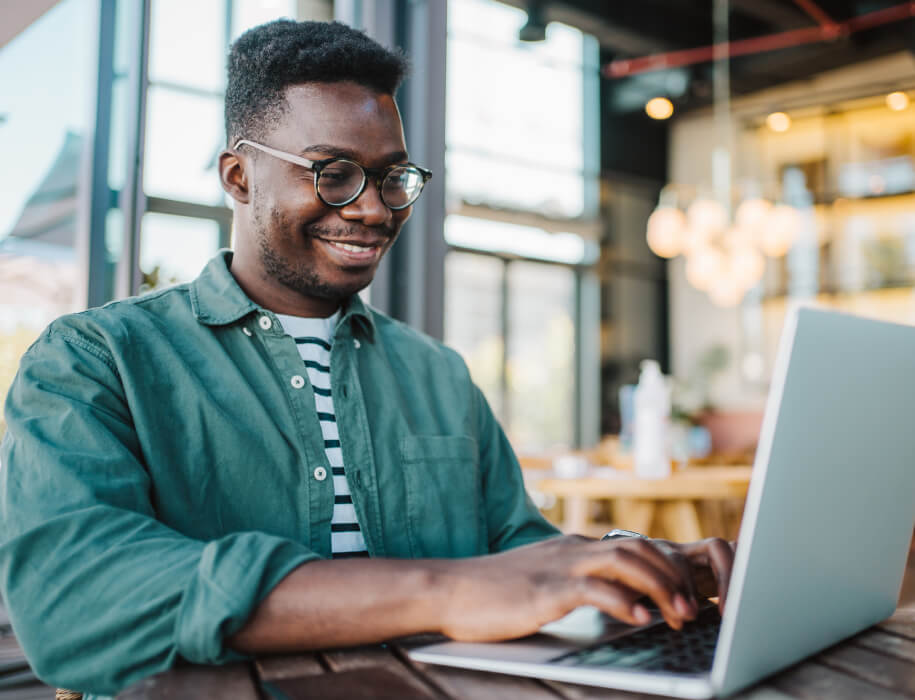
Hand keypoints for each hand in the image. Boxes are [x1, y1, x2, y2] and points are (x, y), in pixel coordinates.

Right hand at [436, 534, 732, 642]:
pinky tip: (640, 619)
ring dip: (659, 587)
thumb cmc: (493, 592)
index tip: (684, 597)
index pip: (634, 546)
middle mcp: (572, 549)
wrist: (450, 589)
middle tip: (692, 610)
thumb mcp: (543, 580)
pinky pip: (594, 588)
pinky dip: (624, 602)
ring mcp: (559, 566)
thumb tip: (614, 601)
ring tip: (678, 615)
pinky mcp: (545, 589)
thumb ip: (575, 583)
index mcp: (573, 547)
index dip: (666, 570)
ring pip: (625, 561)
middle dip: (672, 577)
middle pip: (639, 548)